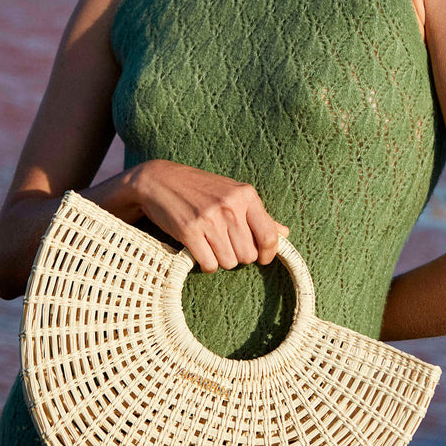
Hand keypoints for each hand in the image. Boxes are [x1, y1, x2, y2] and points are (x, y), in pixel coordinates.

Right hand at [129, 160, 288, 272]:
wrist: (160, 180)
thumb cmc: (200, 188)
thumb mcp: (233, 194)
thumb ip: (260, 215)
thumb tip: (285, 233)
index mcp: (246, 196)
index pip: (269, 237)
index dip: (268, 254)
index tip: (262, 258)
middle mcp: (230, 207)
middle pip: (248, 255)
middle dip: (238, 256)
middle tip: (226, 244)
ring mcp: (209, 219)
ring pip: (229, 262)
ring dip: (221, 260)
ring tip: (211, 244)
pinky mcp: (189, 231)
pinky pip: (209, 264)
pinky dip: (206, 264)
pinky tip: (200, 250)